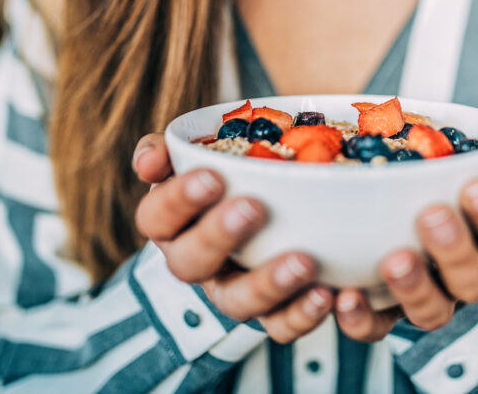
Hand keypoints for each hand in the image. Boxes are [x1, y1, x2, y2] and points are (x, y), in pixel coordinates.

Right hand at [132, 134, 333, 342]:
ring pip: (236, 302)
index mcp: (171, 222)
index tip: (212, 177)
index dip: (178, 200)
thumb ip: (174, 149)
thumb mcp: (203, 151)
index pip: (156, 217)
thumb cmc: (231, 170)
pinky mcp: (270, 313)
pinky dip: (303, 315)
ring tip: (303, 261)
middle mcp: (195, 261)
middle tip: (252, 208)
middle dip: (218, 236)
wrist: (277, 198)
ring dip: (268, 284)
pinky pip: (280, 326)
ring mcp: (232, 291)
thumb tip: (150, 158)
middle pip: (189, 263)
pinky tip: (327, 293)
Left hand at [334, 133, 477, 340]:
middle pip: (474, 282)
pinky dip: (361, 318)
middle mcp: (466, 280)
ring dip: (414, 288)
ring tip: (394, 260)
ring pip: (431, 312)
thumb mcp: (476, 162)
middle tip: (431, 214)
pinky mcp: (384, 316)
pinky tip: (344, 296)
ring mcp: (427, 301)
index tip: (476, 186)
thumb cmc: (445, 182)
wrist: (393, 200)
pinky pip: (376, 329)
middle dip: (455, 250)